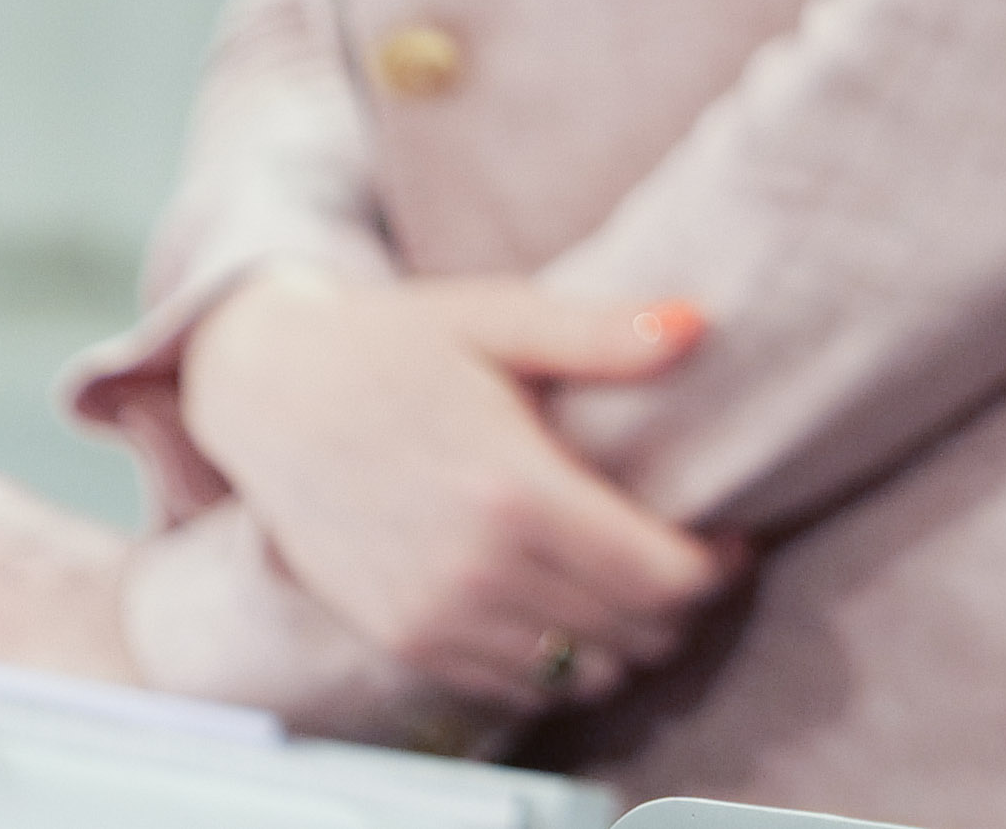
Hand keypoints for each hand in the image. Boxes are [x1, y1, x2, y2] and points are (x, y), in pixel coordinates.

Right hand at [178, 268, 734, 708]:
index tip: (735, 534)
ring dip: (630, 641)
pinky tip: (572, 606)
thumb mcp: (500, 316)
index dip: (721, 568)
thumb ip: (601, 332)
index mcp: (514, 491)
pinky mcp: (401, 641)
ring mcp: (432, 618)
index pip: (663, 578)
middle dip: (688, 606)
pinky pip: (517, 690)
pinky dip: (563, 665)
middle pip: (636, 636)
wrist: (269, 392)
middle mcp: (474, 572)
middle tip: (699, 558)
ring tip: (640, 582)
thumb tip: (699, 323)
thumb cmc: (396, 343)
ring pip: (583, 677)